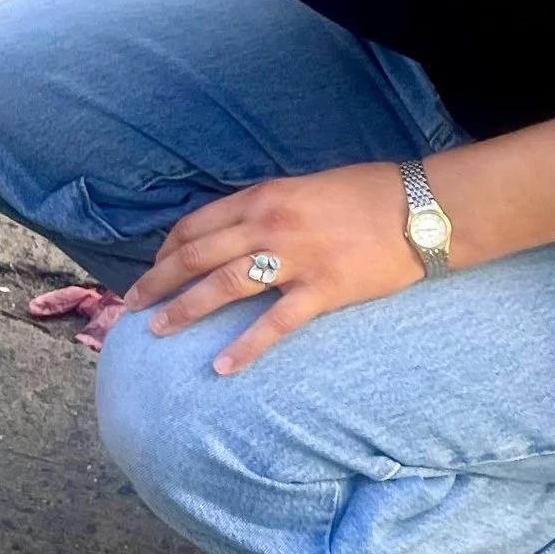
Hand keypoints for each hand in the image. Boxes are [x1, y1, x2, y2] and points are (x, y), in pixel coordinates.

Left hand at [119, 165, 423, 371]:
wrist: (423, 208)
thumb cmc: (369, 193)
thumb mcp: (306, 186)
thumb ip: (268, 206)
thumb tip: (236, 229)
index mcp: (264, 196)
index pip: (198, 224)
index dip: (168, 250)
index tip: (154, 270)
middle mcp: (270, 224)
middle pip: (197, 255)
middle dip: (159, 282)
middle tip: (130, 307)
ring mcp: (295, 258)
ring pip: (223, 285)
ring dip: (185, 310)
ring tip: (157, 332)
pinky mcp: (323, 291)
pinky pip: (274, 323)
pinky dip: (245, 346)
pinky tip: (221, 367)